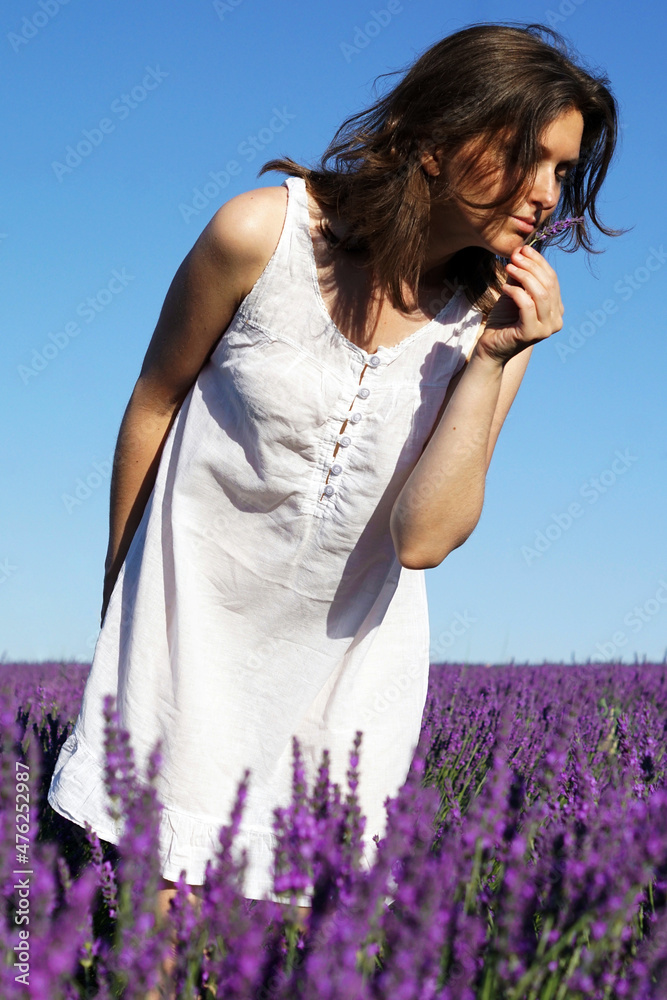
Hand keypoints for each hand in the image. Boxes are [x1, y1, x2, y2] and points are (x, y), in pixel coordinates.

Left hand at [474, 244, 564, 364]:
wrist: (490, 347)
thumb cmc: (503, 321)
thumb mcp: (514, 293)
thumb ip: (520, 276)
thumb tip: (521, 250)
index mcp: (556, 309)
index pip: (552, 280)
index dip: (539, 262)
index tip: (523, 248)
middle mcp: (556, 320)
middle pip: (549, 284)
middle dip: (531, 266)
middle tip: (515, 255)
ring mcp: (546, 329)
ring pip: (540, 294)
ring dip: (524, 276)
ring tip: (509, 267)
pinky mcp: (532, 334)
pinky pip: (527, 305)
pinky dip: (516, 292)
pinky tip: (504, 287)